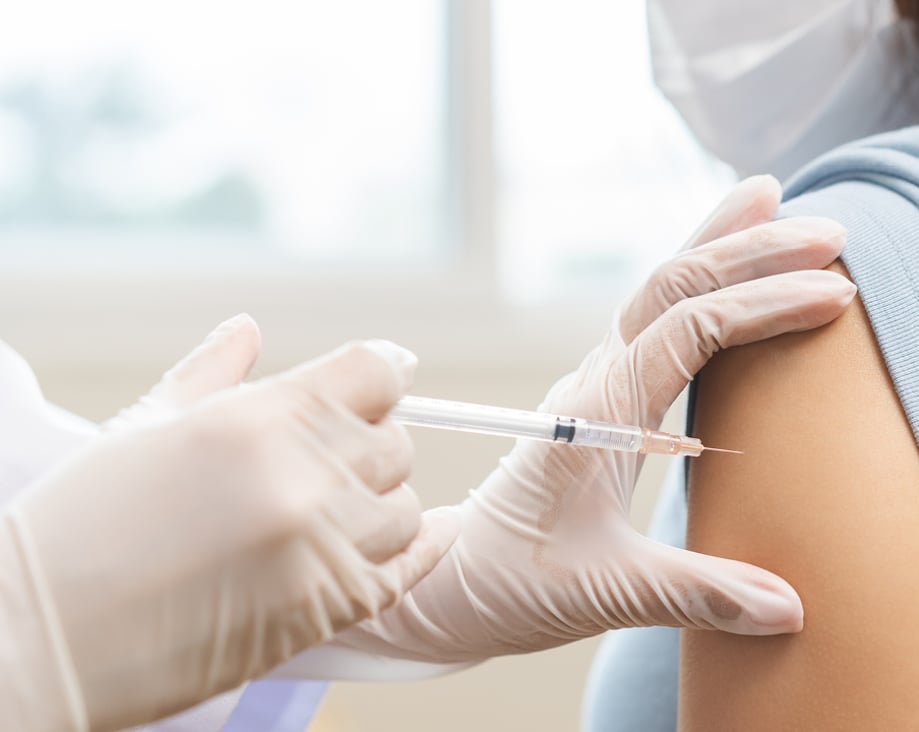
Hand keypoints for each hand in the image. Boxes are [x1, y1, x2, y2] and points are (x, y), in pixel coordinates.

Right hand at [0, 322, 459, 731]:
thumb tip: (248, 329)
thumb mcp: (142, 430)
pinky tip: (429, 533)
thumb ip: (213, 373)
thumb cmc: (78, 528)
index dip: (381, 374)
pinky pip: (410, 570)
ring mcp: (320, 548)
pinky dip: (422, 549)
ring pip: (405, 507)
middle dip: (370, 443)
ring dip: (382, 505)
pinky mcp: (327, 610)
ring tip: (337, 513)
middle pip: (394, 441)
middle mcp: (301, 479)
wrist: (41, 641)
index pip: (373, 373)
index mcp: (256, 420)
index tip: (380, 381)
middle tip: (334, 459)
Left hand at [308, 175, 854, 671]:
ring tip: (776, 203)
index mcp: (596, 411)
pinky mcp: (605, 399)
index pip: (689, 329)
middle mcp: (597, 381)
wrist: (450, 583)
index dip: (763, 306)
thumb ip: (698, 593)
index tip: (834, 296)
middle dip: (751, 251)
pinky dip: (700, 283)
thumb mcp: (605, 592)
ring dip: (720, 247)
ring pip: (661, 290)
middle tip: (832, 233)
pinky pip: (657, 320)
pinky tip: (729, 276)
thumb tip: (791, 609)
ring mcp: (599, 384)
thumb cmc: (513, 582)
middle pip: (673, 286)